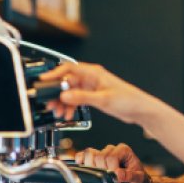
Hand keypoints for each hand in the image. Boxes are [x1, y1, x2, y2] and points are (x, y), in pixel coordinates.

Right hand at [40, 62, 156, 124]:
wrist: (140, 109)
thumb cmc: (128, 99)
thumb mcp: (103, 99)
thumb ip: (82, 97)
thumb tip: (65, 95)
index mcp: (93, 73)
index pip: (69, 68)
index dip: (55, 73)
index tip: (44, 80)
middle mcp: (91, 78)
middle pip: (67, 82)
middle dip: (57, 93)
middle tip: (50, 104)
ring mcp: (91, 87)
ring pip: (70, 92)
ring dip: (63, 102)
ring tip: (59, 112)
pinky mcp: (93, 96)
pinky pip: (76, 99)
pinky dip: (70, 106)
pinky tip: (68, 114)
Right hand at [77, 143, 152, 182]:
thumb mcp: (138, 180)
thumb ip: (129, 176)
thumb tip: (118, 174)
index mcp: (124, 151)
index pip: (111, 156)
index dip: (111, 168)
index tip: (115, 178)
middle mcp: (113, 150)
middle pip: (99, 156)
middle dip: (102, 170)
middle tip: (108, 179)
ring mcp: (103, 154)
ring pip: (90, 155)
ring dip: (92, 167)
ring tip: (100, 176)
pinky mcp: (95, 160)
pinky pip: (84, 156)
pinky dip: (81, 160)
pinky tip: (80, 164)